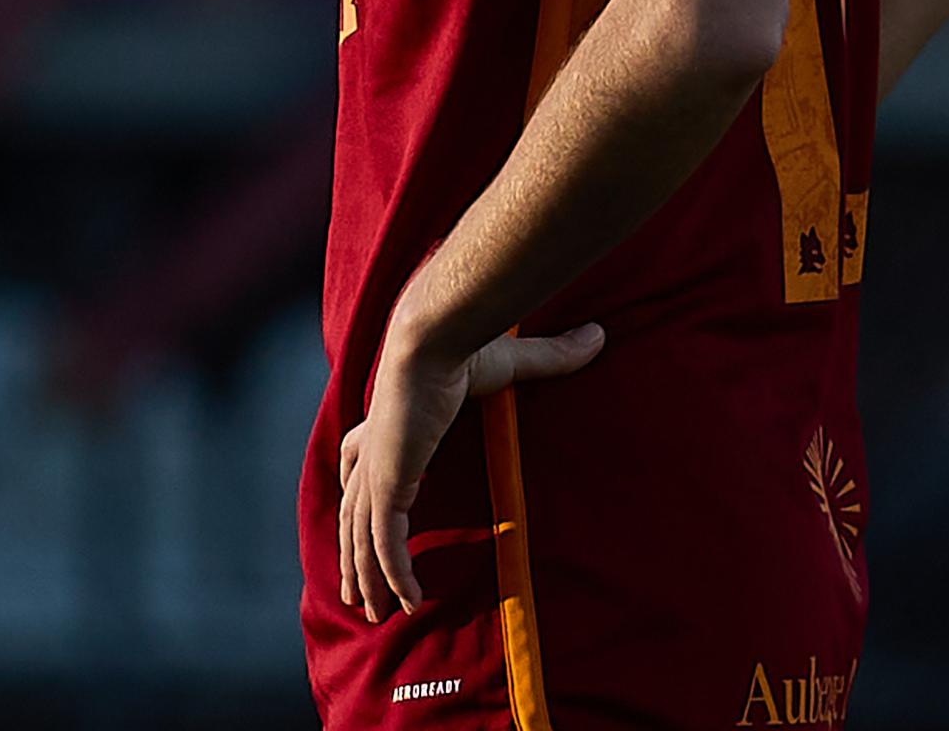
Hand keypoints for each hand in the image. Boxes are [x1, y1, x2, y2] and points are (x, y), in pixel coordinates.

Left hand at [335, 319, 604, 618]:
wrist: (437, 338)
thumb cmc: (464, 343)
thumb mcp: (509, 360)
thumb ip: (550, 356)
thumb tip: (597, 335)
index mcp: (387, 422)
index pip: (357, 460)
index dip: (355, 491)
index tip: (355, 519)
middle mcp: (374, 452)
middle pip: (350, 513)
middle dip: (351, 554)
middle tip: (354, 592)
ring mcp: (378, 472)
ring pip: (362, 539)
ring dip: (366, 578)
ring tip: (374, 612)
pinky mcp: (388, 487)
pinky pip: (388, 545)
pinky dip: (397, 576)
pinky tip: (409, 603)